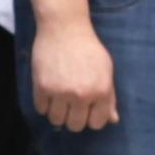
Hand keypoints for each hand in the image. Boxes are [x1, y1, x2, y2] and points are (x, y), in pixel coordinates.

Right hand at [29, 5, 117, 132]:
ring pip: (57, 121)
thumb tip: (113, 120)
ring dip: (57, 112)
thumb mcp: (105, 70)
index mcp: (101, 91)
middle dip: (74, 117)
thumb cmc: (88, 48)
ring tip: (59, 98)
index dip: (92, 117)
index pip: (97, 123)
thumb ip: (109, 98)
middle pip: (76, 126)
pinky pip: (41, 109)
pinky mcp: (42, 87)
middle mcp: (82, 94)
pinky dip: (44, 104)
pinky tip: (48, 91)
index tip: (87, 108)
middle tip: (71, 104)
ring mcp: (61, 92)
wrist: (64, 28)